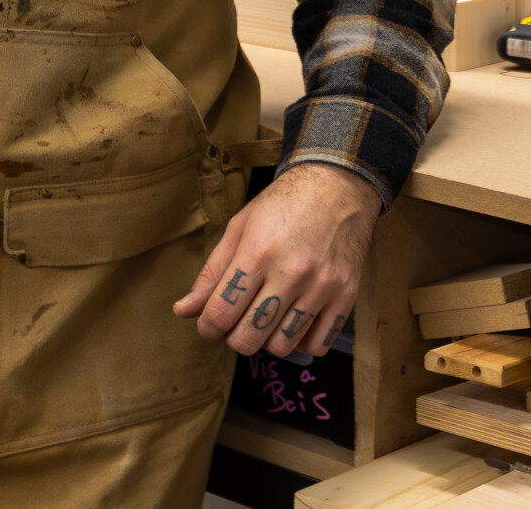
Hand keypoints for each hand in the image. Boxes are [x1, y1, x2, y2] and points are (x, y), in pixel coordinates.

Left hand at [173, 161, 379, 357]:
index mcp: (258, 251)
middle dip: (234, 336)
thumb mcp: (240, 227)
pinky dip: (301, 342)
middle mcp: (291, 272)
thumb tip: (183, 310)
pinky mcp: (346, 294)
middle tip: (239, 320)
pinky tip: (295, 322)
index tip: (211, 322)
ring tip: (267, 318)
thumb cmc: (284, 203)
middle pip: (248, 339)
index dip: (207, 327)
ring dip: (267, 340)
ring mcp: (322, 286)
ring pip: (281, 346)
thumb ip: (213, 272)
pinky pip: (318, 345)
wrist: (339, 184)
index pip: (221, 314)